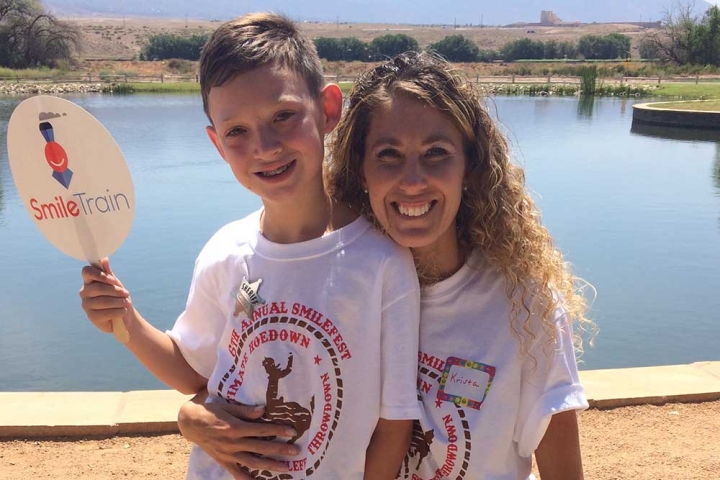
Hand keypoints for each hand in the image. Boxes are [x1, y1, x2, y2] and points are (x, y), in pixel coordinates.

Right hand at [79, 257, 131, 333]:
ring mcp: (86, 305)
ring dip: (118, 302)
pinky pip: (105, 313)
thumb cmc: (117, 296)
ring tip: (127, 302)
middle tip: (126, 293)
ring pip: (102, 301)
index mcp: (89, 281)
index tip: (112, 280)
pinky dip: (117, 311)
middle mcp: (84, 292)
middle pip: (97, 288)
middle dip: (115, 291)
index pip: (86, 271)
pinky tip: (124, 311)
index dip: (99, 275)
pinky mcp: (91, 317)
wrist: (123, 314)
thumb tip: (104, 259)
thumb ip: (108, 272)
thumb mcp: (114, 283)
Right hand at [178, 393, 300, 479]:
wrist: (191, 424)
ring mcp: (229, 454)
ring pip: (253, 463)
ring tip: (286, 468)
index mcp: (235, 427)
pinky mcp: (224, 462)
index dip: (278, 430)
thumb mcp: (228, 407)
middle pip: (261, 448)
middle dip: (280, 450)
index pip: (261, 430)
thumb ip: (245, 411)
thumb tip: (263, 410)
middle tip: (296, 452)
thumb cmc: (212, 411)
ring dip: (270, 466)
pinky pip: (238, 474)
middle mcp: (233, 443)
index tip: (292, 432)